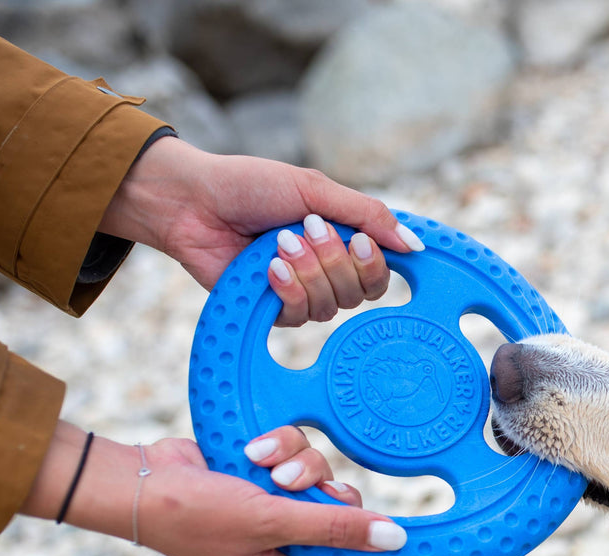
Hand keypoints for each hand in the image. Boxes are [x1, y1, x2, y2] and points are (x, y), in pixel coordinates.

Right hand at [21, 422, 406, 555]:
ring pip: (317, 473)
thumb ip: (334, 528)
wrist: (139, 480)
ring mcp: (269, 509)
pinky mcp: (260, 476)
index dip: (351, 523)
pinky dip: (277, 446)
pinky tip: (251, 448)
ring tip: (261, 461)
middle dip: (316, 484)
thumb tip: (396, 541)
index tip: (346, 502)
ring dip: (294, 460)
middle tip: (289, 481)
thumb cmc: (196, 515)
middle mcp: (281, 546)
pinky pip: (294, 453)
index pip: (346, 550)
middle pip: (337, 506)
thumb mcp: (271, 522)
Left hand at [98, 136, 424, 325]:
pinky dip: (288, 289)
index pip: (381, 271)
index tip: (357, 239)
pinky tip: (269, 267)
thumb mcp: (315, 190)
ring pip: (332, 305)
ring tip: (277, 242)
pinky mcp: (272, 310)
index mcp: (341, 240)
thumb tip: (415, 244)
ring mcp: (301, 293)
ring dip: (308, 270)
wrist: (194, 201)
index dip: (375, 262)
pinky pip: (300, 316)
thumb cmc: (251, 186)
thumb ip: (368, 214)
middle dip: (334, 260)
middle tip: (305, 229)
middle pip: (361, 292)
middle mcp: (326, 271)